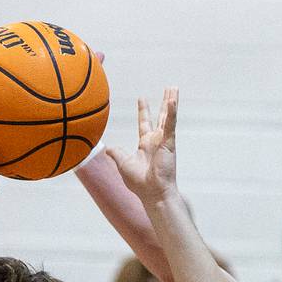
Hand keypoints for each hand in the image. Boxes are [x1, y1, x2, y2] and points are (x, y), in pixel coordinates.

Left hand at [107, 87, 179, 205]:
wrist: (152, 193)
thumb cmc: (140, 183)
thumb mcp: (123, 164)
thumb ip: (116, 154)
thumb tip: (107, 148)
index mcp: (146, 145)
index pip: (144, 123)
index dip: (143, 111)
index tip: (142, 98)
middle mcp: (156, 141)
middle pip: (161, 116)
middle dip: (164, 102)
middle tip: (169, 88)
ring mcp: (164, 141)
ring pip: (168, 117)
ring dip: (171, 102)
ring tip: (174, 88)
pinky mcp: (169, 143)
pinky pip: (170, 124)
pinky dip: (171, 113)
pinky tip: (172, 100)